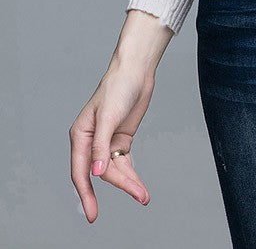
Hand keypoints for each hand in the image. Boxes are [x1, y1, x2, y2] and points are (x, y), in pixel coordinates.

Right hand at [69, 58, 155, 222]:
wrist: (137, 71)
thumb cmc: (117, 87)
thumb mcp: (108, 117)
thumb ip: (100, 146)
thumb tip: (96, 173)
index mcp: (80, 136)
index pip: (80, 172)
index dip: (86, 194)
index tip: (93, 214)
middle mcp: (91, 143)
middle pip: (102, 174)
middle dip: (120, 186)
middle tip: (138, 197)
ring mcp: (107, 143)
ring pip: (115, 171)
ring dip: (129, 183)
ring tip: (144, 194)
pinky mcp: (121, 141)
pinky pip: (124, 164)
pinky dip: (132, 175)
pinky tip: (140, 187)